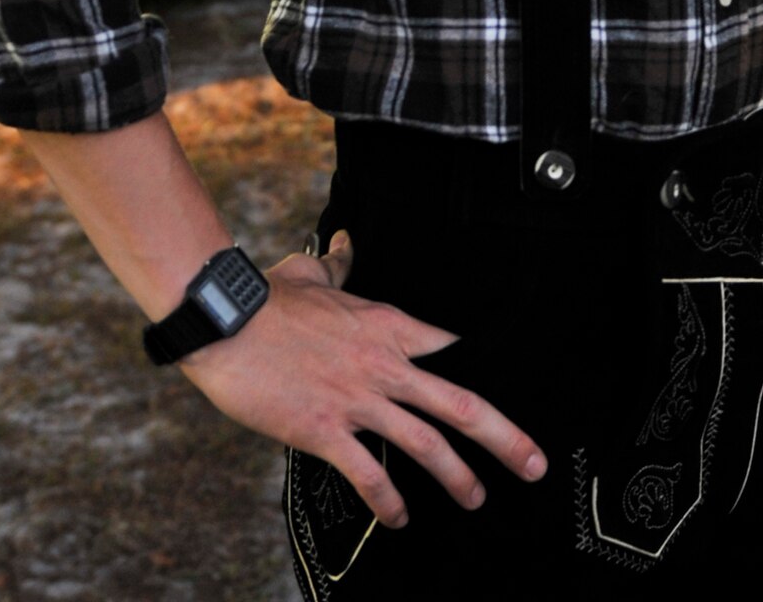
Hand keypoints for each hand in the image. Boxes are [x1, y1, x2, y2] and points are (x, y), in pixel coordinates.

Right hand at [178, 230, 547, 528]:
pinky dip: (389, 500)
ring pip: (427, 444)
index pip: (449, 348)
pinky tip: (399, 518)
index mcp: (388, 324)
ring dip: (458, 477)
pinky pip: (370, 473)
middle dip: (505, 437)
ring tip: (476, 498)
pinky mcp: (327, 430)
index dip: (477, 368)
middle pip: (461, 404)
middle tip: (534, 462)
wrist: (228, 322)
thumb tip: (346, 244)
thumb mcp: (311, 271)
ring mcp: (359, 400)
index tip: (503, 388)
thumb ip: (337, 263)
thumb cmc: (267, 296)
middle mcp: (384, 365)